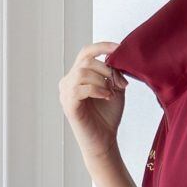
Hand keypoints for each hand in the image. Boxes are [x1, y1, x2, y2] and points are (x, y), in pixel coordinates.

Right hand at [59, 41, 127, 162]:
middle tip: (121, 84)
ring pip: (82, 72)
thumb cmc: (108, 116)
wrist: (105, 140)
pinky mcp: (68, 104)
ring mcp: (66, 92)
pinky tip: (106, 97)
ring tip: (111, 93)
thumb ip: (114, 73)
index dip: (102, 46)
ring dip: (102, 80)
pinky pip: (80, 88)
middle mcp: (69, 81)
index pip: (86, 52)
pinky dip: (97, 89)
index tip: (119, 48)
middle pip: (86, 60)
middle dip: (107, 69)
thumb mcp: (115, 89)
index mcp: (78, 75)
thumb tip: (116, 57)